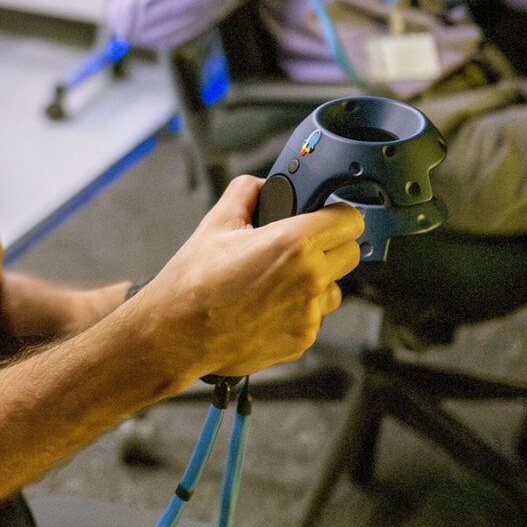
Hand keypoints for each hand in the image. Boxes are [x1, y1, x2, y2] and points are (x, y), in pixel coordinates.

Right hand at [126, 175, 363, 387]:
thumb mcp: (215, 223)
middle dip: (329, 246)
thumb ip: (246, 192)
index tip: (325, 218)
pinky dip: (297, 311)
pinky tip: (265, 308)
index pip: (349, 220)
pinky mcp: (301, 341)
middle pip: (350, 253)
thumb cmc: (192, 283)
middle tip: (298, 249)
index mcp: (294, 243)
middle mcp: (309, 279)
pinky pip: (313, 318)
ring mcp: (308, 315)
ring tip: (275, 283)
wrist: (176, 334)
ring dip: (316, 283)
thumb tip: (262, 186)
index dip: (336, 215)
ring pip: (333, 289)